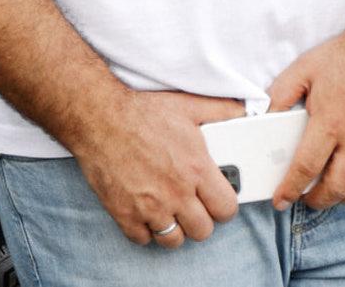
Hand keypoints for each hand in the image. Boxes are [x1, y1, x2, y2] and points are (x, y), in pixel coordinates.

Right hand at [72, 90, 244, 247]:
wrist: (99, 117)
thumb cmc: (143, 111)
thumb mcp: (188, 105)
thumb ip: (221, 110)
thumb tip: (244, 112)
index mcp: (196, 168)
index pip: (227, 208)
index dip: (224, 205)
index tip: (217, 198)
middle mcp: (176, 193)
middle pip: (202, 230)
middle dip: (200, 218)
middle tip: (192, 203)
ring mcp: (149, 207)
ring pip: (174, 240)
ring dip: (174, 228)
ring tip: (170, 209)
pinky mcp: (125, 215)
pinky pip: (143, 239)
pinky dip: (145, 229)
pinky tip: (145, 210)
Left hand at [268, 32, 344, 210]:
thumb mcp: (305, 67)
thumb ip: (281, 93)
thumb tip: (264, 116)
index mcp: (330, 122)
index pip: (305, 168)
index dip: (290, 189)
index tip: (280, 201)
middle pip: (336, 187)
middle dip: (317, 201)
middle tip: (307, 198)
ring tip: (332, 192)